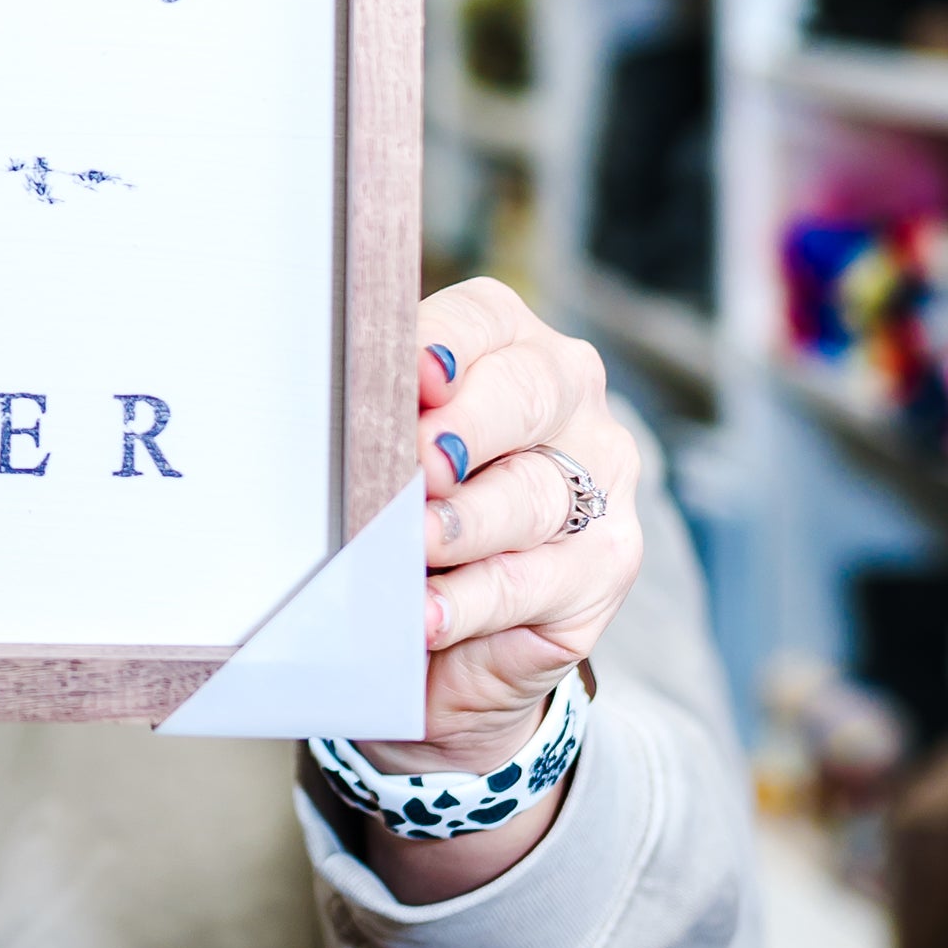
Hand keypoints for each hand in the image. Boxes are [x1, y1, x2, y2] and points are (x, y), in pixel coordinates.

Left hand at [414, 276, 641, 755]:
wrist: (457, 625)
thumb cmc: (416, 507)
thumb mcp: (397, 451)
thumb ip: (383, 421)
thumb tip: (345, 416)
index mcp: (513, 346)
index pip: (482, 321)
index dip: (446, 340)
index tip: (415, 371)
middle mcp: (570, 404)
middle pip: (527, 395)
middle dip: (467, 426)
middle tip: (419, 462)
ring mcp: (598, 488)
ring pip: (532, 496)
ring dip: (465, 523)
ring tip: (413, 545)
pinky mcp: (602, 571)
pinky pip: (531, 583)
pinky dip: (471, 602)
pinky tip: (427, 616)